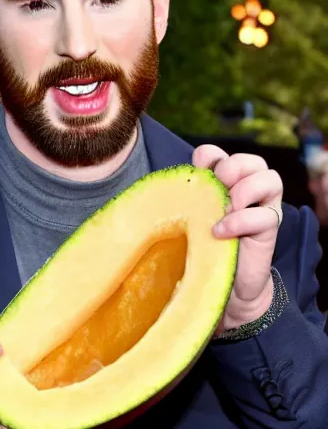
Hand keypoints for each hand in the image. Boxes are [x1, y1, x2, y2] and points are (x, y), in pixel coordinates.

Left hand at [192, 146, 282, 331]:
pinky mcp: (269, 231)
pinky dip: (240, 221)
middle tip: (217, 186)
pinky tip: (220, 232)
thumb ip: (185, 200)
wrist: (224, 284)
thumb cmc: (203, 247)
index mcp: (223, 183)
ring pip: (271, 178)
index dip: (209, 157)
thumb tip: (168, 186)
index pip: (219, 154)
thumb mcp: (190, 219)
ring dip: (244, 189)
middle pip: (252, 160)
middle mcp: (247, 190)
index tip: (196, 172)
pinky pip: (265, 216)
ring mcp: (261, 208)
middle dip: (232, 167)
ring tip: (225, 207)